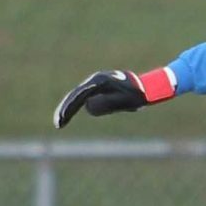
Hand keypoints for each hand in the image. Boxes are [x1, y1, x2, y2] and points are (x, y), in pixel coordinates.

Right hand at [53, 68, 175, 128]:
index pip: (79, 95)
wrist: (147, 88)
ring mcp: (96, 84)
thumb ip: (108, 102)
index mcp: (99, 81)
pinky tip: (69, 116)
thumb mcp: (124, 101)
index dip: (69, 108)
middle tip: (58, 125)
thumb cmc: (137, 95)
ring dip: (70, 109)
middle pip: (75, 96)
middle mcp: (95, 80)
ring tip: (60, 123)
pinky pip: (84, 99)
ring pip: (78, 98)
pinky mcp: (98, 89)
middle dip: (65, 110)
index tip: (62, 120)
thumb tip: (87, 105)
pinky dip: (76, 107)